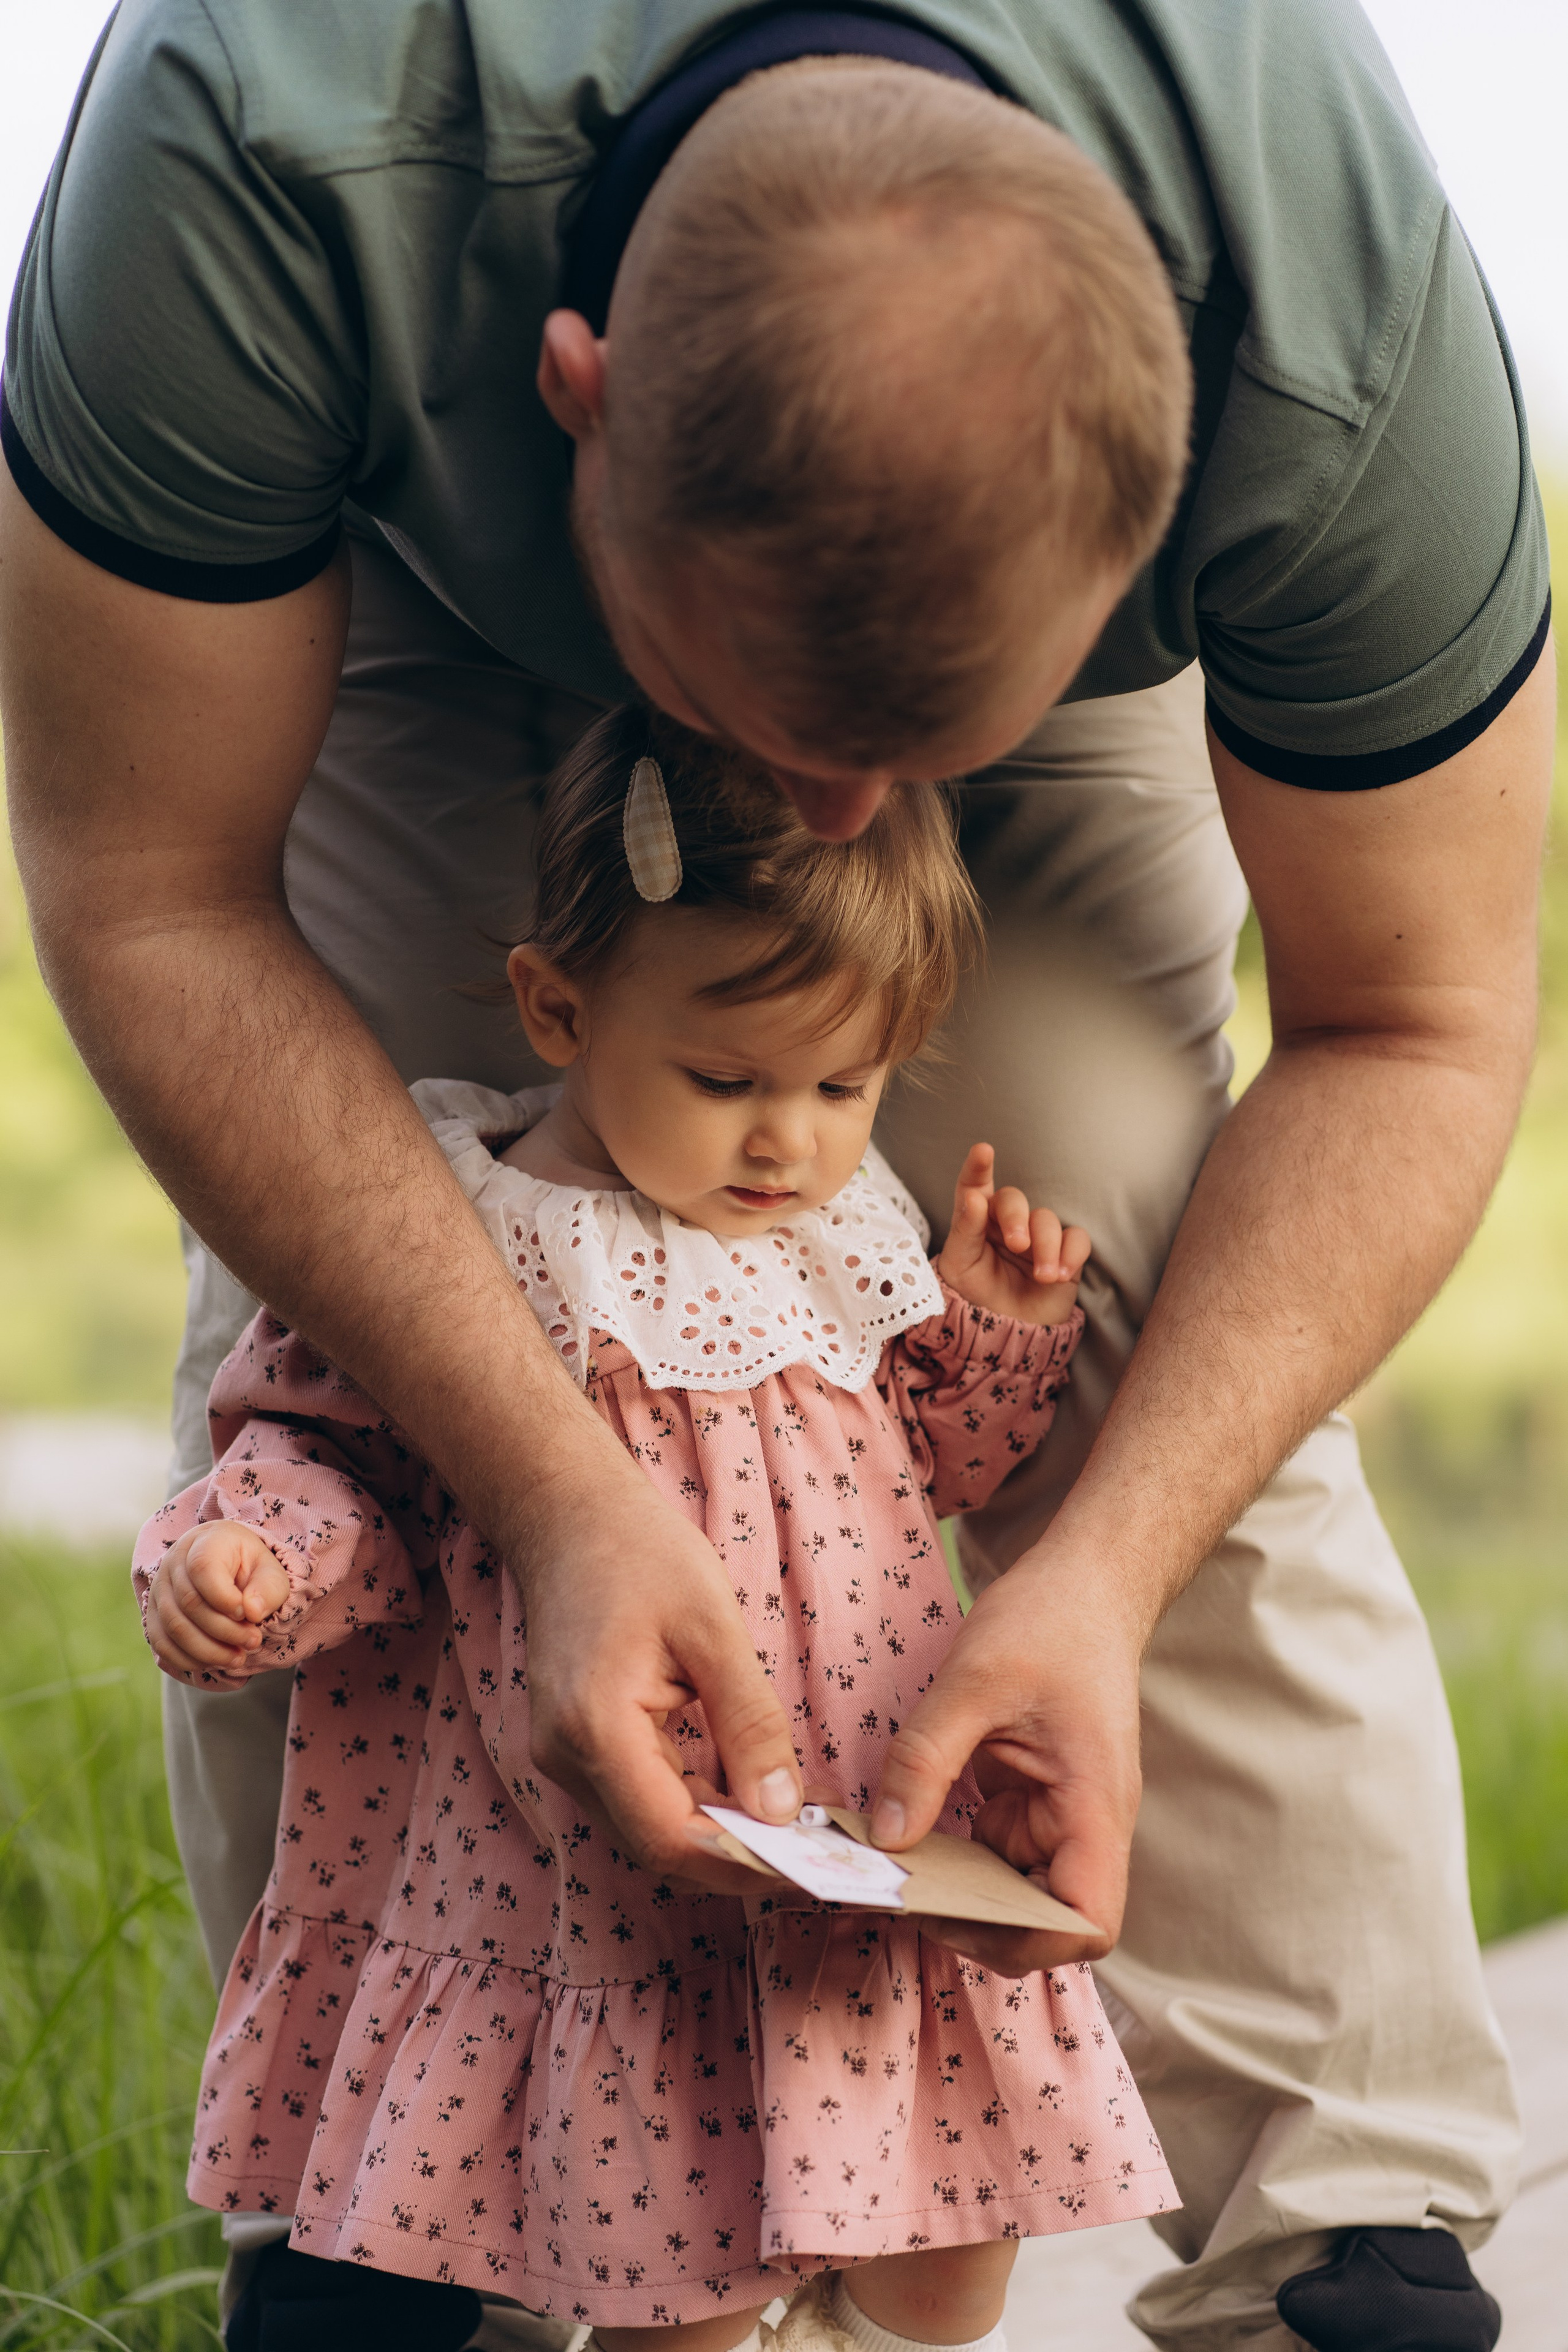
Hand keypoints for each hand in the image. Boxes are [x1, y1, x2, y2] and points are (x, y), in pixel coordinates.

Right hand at [146, 1521, 291, 1685]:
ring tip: (238, 1658)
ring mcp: (159, 1589)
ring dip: (208, 1651)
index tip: (248, 1614)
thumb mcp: (270, 1571)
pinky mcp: (153, 1615)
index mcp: (204, 1542)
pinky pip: (161, 1643)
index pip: (203, 1569)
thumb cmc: (249, 1568)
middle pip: (189, 1603)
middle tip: (253, 1642)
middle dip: (224, 1631)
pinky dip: (187, 1659)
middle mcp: (174, 1563)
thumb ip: (268, 1589)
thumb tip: (252, 1613)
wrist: (224, 1566)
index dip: (226, 1598)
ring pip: (174, 1627)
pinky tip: (213, 1663)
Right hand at [509, 1442, 805, 1897]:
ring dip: (714, 1832)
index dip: (739, 1861)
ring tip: (787, 1821)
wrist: (570, 1517)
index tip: (807, 1861)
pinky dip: (689, 1803)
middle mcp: (565, 1756)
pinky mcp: (573, 1745)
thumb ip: (750, 1723)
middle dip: (734, 1855)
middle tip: (811, 1849)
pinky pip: (635, 1797)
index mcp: (595, 1728)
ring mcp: (562, 1754)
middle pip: (655, 1844)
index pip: (669, 1835)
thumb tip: (783, 1812)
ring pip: (645, 1828)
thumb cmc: (642, 1555)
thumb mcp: (714, 1628)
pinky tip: (739, 1788)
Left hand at [867, 1548, 1145, 1974]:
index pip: (1088, 1923)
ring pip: (1013, 1889)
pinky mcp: (1033, 1797)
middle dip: (977, 1923)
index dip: (1027, 1940)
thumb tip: (884, 1838)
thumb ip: (925, 1760)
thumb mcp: (974, 1681)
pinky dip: (954, 1856)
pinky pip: (995, 1851)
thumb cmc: (1050, 1620)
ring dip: (959, 1892)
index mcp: (1096, 1806)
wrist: (1087, 1579)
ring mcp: (1060, 1813)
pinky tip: (905, 1835)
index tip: (955, 1913)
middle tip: (901, 1897)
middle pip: (1045, 1920)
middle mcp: (1086, 1823)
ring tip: (890, 1872)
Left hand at [933, 1143, 1089, 1324]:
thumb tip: (975, 1198)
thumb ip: (965, 1230)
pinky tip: (1060, 1275)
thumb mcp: (959, 1266)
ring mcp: (1037, 1237)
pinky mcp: (1064, 1254)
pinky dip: (1071, 1254)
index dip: (978, 1167)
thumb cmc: (975, 1296)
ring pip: (1048, 1218)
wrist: (1004, 1335)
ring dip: (1046, 1245)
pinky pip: (1077, 1238)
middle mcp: (1007, 1223)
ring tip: (1042, 1275)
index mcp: (976, 1220)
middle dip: (1017, 1217)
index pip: (974, 1186)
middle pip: (1015, 1199)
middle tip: (1017, 1244)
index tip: (983, 1151)